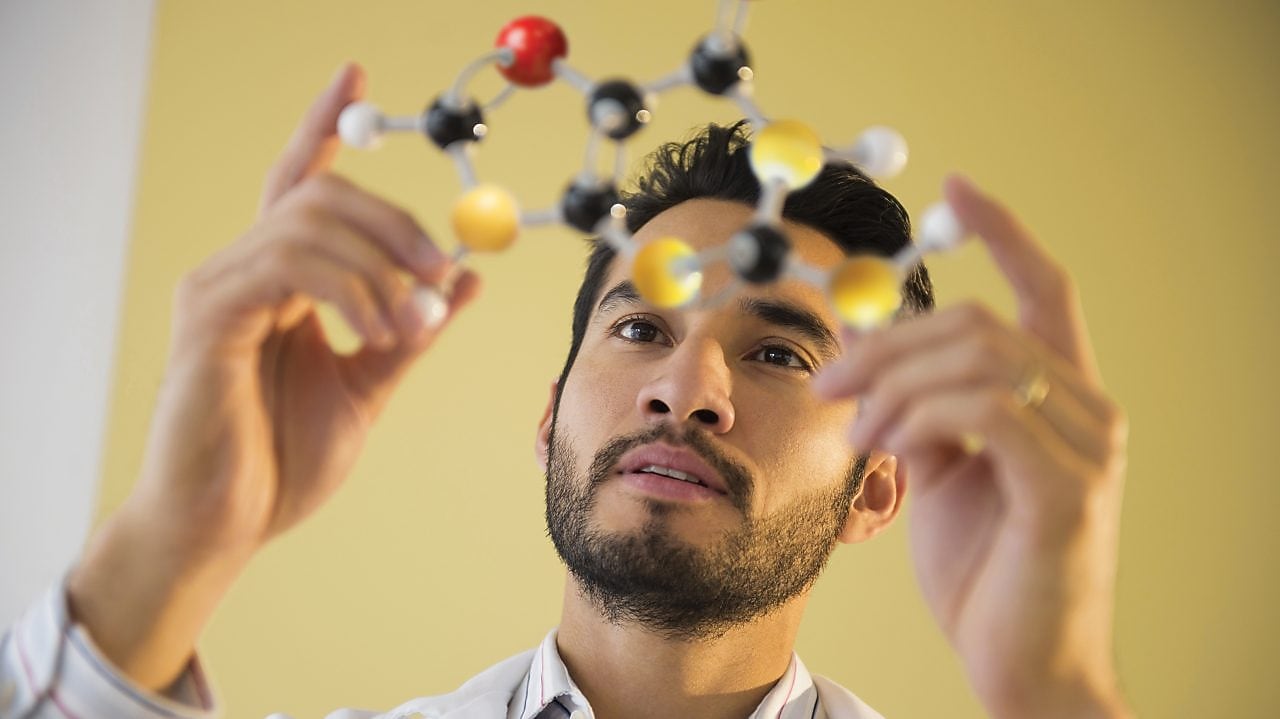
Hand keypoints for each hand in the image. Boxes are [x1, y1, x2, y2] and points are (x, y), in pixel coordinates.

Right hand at [68, 63, 479, 688]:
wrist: (226, 525)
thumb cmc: (282, 461)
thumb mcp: (370, 383)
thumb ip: (412, 329)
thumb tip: (466, 278)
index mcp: (281, 281)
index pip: (301, 181)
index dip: (325, 123)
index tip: (355, 72)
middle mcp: (243, 269)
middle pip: (318, 191)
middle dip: (394, 220)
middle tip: (441, 269)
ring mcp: (220, 287)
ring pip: (309, 221)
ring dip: (381, 266)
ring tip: (408, 328)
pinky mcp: (210, 315)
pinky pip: (289, 264)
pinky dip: (350, 289)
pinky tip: (374, 330)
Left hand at [815, 176, 1131, 717]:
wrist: (1018, 661)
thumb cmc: (983, 569)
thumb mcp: (939, 472)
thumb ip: (919, 410)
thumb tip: (871, 359)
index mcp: (1059, 397)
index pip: (1043, 289)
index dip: (1004, 231)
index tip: (957, 187)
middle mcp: (1088, 408)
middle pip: (981, 321)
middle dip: (889, 342)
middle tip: (829, 382)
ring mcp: (1087, 446)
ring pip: (979, 356)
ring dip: (894, 383)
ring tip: (856, 431)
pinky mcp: (1068, 486)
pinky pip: (985, 409)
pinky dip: (919, 415)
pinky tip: (887, 446)